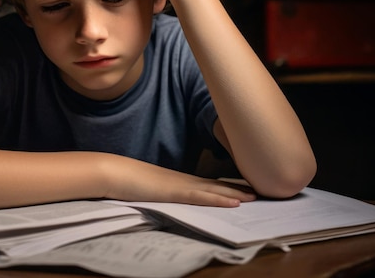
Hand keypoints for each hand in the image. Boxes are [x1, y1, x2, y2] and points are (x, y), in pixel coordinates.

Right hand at [103, 154, 255, 206]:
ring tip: (255, 197)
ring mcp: (180, 184)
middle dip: (237, 188)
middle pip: (215, 185)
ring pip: (213, 190)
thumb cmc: (127, 179)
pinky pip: (201, 196)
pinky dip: (219, 199)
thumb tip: (167, 195)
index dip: (226, 186)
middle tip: (260, 191)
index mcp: (177, 180)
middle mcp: (183, 180)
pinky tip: (234, 202)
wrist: (115, 172)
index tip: (243, 188)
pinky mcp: (175, 191)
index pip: (207, 183)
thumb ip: (161, 190)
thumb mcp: (149, 187)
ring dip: (235, 194)